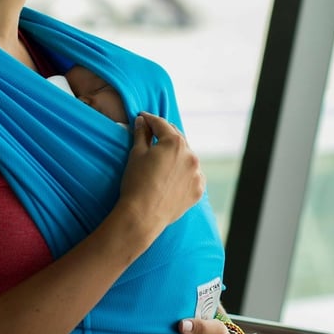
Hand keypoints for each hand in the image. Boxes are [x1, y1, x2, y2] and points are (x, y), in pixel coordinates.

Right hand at [116, 113, 204, 237]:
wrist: (143, 215)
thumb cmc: (136, 182)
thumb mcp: (136, 154)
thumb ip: (141, 134)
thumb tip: (142, 121)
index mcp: (175, 143)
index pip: (161, 124)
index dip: (149, 119)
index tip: (142, 117)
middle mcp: (191, 155)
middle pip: (177, 138)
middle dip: (165, 134)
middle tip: (153, 132)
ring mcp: (197, 173)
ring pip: (187, 157)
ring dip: (177, 153)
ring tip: (164, 156)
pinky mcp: (198, 189)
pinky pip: (192, 175)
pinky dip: (184, 171)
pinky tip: (173, 175)